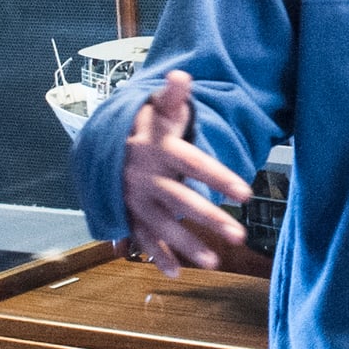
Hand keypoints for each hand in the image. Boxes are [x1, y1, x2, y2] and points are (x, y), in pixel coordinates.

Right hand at [121, 71, 251, 274]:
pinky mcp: (129, 215)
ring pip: (163, 225)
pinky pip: (142, 238)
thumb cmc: (145, 128)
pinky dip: (156, 256)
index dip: (219, 177)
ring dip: (187, 245)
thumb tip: (182, 75)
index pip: (194, 163)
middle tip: (239, 234)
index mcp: (161, 151)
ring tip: (214, 262)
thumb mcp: (159, 110)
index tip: (246, 192)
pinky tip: (174, 273)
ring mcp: (136, 200)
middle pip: (181, 200)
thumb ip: (174, 97)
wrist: (102, 146)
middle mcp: (148, 178)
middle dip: (209, 218)